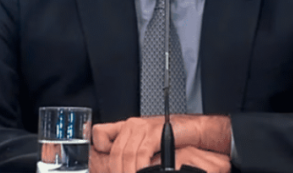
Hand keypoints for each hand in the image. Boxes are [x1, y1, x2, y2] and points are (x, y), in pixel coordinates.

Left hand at [92, 115, 230, 172]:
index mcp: (125, 127)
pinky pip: (140, 154)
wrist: (192, 130)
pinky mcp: (153, 133)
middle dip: (117, 172)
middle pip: (114, 152)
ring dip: (128, 172)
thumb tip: (119, 168)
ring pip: (126, 155)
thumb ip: (132, 153)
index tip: (108, 168)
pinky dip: (140, 168)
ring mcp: (141, 127)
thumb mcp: (145, 145)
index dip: (100, 152)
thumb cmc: (170, 138)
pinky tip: (143, 172)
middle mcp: (131, 125)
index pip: (100, 135)